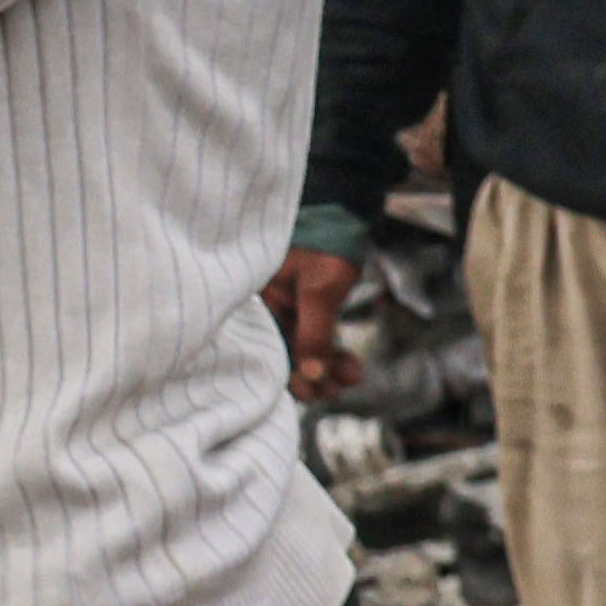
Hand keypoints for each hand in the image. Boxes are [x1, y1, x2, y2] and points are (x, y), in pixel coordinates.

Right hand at [269, 246, 354, 402]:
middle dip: (311, 378)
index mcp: (256, 304)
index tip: (313, 391)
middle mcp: (265, 310)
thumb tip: (313, 376)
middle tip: (333, 392)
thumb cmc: (322, 247)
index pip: (265, 351)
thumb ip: (314, 335)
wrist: (339, 213)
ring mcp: (283, 310)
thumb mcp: (319, 292)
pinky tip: (350, 366)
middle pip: (282, 356)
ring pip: (301, 352)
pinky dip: (330, 355)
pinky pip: (312, 340)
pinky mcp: (302, 309)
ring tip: (350, 377)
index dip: (288, 376)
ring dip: (326, 369)